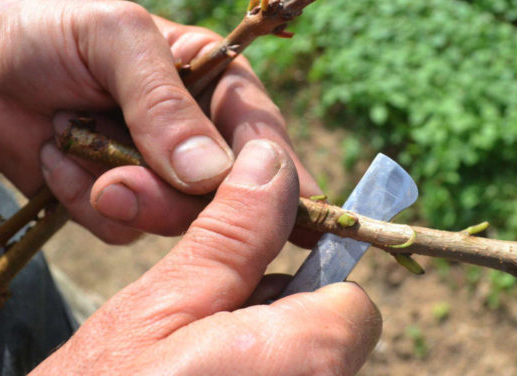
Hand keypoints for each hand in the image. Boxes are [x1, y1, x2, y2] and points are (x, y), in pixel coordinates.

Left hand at [0, 0, 320, 243]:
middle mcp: (193, 131)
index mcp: (212, 82)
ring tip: (75, 156)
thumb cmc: (47, 32)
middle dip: (175, 198)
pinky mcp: (119, 199)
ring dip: (126, 199)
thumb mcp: (114, 40)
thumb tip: (212, 173)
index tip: (296, 218)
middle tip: (121, 187)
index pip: (261, 132)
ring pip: (175, 217)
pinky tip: (57, 162)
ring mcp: (156, 170)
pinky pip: (124, 227)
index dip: (279, 175)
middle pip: (222, 190)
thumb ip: (165, 102)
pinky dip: (86, 203)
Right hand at [30, 141, 380, 374]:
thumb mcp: (162, 303)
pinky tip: (205, 373)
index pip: (353, 302)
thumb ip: (233, 234)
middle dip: (281, 313)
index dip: (306, 282)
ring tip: (199, 356)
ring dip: (264, 345)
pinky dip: (258, 366)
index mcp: (308, 359)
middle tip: (209, 322)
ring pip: (307, 359)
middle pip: (331, 333)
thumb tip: (271, 162)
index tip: (254, 281)